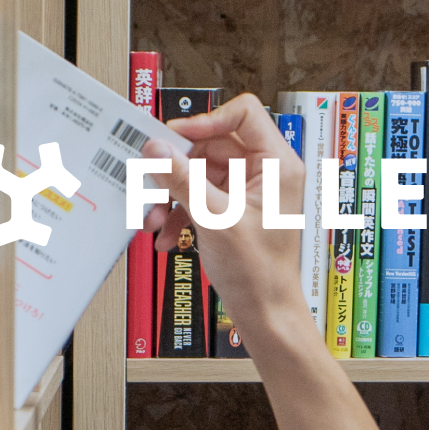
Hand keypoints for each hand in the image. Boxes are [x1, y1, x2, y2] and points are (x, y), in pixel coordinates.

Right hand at [143, 93, 311, 350]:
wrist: (266, 315)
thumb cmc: (259, 273)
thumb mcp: (214, 219)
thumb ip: (182, 179)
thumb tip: (155, 148)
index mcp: (277, 165)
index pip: (243, 114)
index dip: (206, 121)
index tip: (174, 139)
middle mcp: (266, 173)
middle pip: (212, 145)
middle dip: (178, 169)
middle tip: (151, 185)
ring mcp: (249, 192)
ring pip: (200, 173)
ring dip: (174, 195)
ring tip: (155, 220)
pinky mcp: (234, 211)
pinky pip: (200, 197)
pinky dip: (181, 213)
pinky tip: (169, 237)